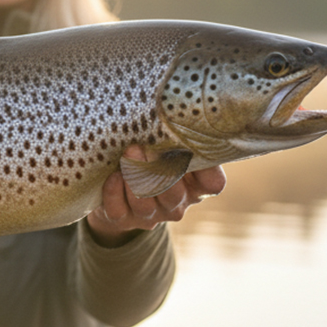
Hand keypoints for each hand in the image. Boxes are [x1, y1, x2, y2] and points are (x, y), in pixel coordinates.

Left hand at [86, 145, 225, 247]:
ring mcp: (150, 215)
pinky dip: (115, 192)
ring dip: (134, 177)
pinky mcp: (123, 219)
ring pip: (145, 204)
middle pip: (174, 195)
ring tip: (128, 154)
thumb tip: (181, 108)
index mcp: (194, 187)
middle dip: (157, 170)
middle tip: (143, 146)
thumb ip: (179, 136)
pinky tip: (114, 175)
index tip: (190, 147)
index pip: (213, 184)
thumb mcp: (168, 149)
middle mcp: (175, 204)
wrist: (118, 193)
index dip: (207, 169)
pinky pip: (119, 210)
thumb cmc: (151, 159)